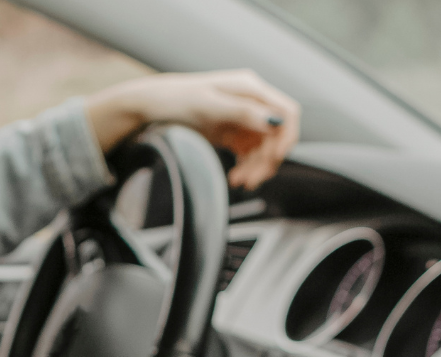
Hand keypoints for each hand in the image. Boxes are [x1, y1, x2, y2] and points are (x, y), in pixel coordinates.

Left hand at [84, 70, 300, 189]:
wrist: (153, 105)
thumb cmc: (178, 99)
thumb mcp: (209, 105)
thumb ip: (243, 112)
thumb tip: (275, 121)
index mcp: (251, 89)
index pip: (287, 112)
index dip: (287, 136)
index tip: (275, 158)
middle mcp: (252, 102)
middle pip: (276, 136)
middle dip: (267, 160)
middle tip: (250, 181)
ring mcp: (243, 119)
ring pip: (264, 149)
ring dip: (256, 168)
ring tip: (239, 182)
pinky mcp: (233, 133)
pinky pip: (249, 154)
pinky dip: (246, 168)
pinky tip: (235, 178)